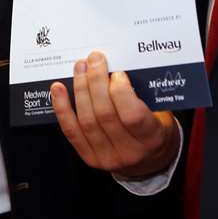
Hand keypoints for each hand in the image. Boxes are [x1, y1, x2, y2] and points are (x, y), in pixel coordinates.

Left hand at [51, 51, 179, 177]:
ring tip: (80, 68)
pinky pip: (71, 130)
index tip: (118, 73)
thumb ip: (141, 94)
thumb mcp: (159, 112)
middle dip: (96, 81)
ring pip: (86, 120)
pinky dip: (62, 107)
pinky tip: (58, 89)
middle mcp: (129, 152)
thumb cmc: (154, 129)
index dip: (121, 91)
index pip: (132, 115)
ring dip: (80, 89)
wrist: (150, 158)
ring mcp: (106, 157)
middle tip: (94, 59)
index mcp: (151, 138)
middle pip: (104, 114)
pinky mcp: (89, 157)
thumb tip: (115, 67)